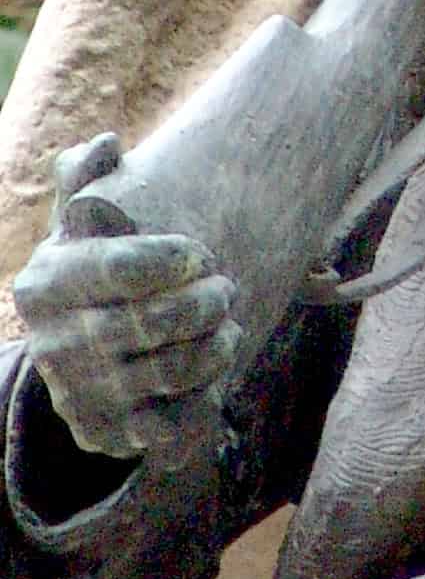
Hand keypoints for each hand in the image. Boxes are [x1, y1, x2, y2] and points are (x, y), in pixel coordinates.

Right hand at [13, 134, 239, 458]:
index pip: (122, 268)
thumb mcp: (83, 226)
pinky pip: (178, 420)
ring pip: (177, 369)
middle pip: (157, 321)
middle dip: (208, 299)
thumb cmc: (94, 273)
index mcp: (46, 284)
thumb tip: (108, 143)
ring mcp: (82, 395)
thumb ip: (88, 178)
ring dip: (218, 342)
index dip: (175, 259)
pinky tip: (211, 361)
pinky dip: (206, 390)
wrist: (78, 357)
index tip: (199, 253)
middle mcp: (56, 345)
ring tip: (225, 321)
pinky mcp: (111, 434)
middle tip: (223, 286)